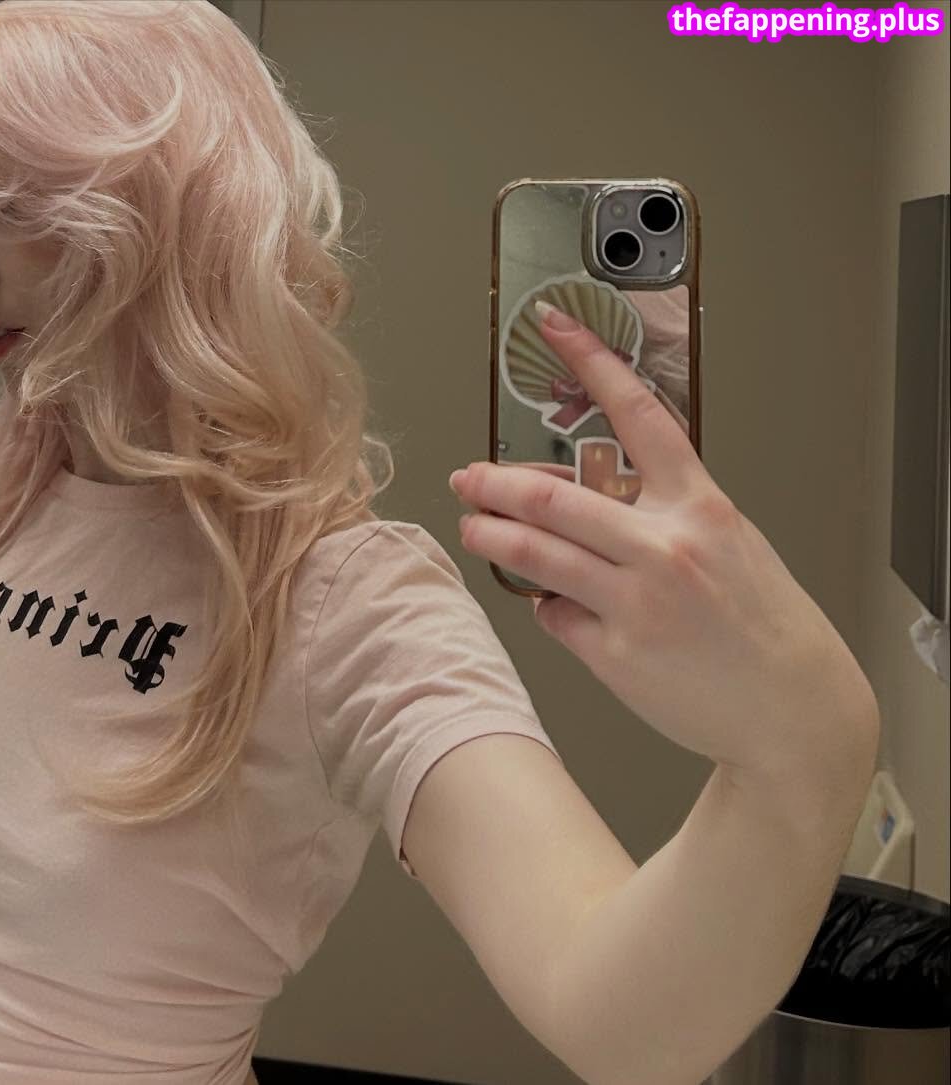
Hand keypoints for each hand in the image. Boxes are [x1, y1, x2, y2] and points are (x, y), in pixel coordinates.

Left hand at [449, 302, 877, 785]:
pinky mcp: (614, 654)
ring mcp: (636, 603)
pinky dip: (546, 605)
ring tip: (474, 529)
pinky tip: (554, 605)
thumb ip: (662, 515)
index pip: (638, 415)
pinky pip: (554, 616)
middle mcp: (665, 548)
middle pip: (552, 496)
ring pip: (536, 555)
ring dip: (492, 537)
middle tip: (467, 479)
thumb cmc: (763, 625)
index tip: (556, 326)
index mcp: (701, 508)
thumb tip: (589, 506)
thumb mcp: (728, 544)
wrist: (794, 709)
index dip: (592, 361)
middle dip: (494, 483)